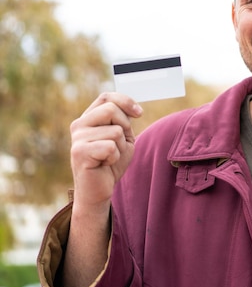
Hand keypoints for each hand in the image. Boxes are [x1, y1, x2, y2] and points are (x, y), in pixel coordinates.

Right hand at [69, 92, 142, 211]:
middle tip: (119, 144)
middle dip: (125, 127)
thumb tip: (133, 108)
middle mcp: (79, 125)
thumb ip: (123, 120)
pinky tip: (104, 164)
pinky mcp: (80, 152)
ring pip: (115, 131)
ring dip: (120, 146)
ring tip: (110, 157)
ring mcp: (77, 138)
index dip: (125, 101)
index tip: (139, 113)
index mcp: (89, 118)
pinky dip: (115, 157)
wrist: (98, 190)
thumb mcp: (122, 137)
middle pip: (112, 109)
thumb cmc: (111, 163)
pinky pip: (111, 147)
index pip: (106, 97)